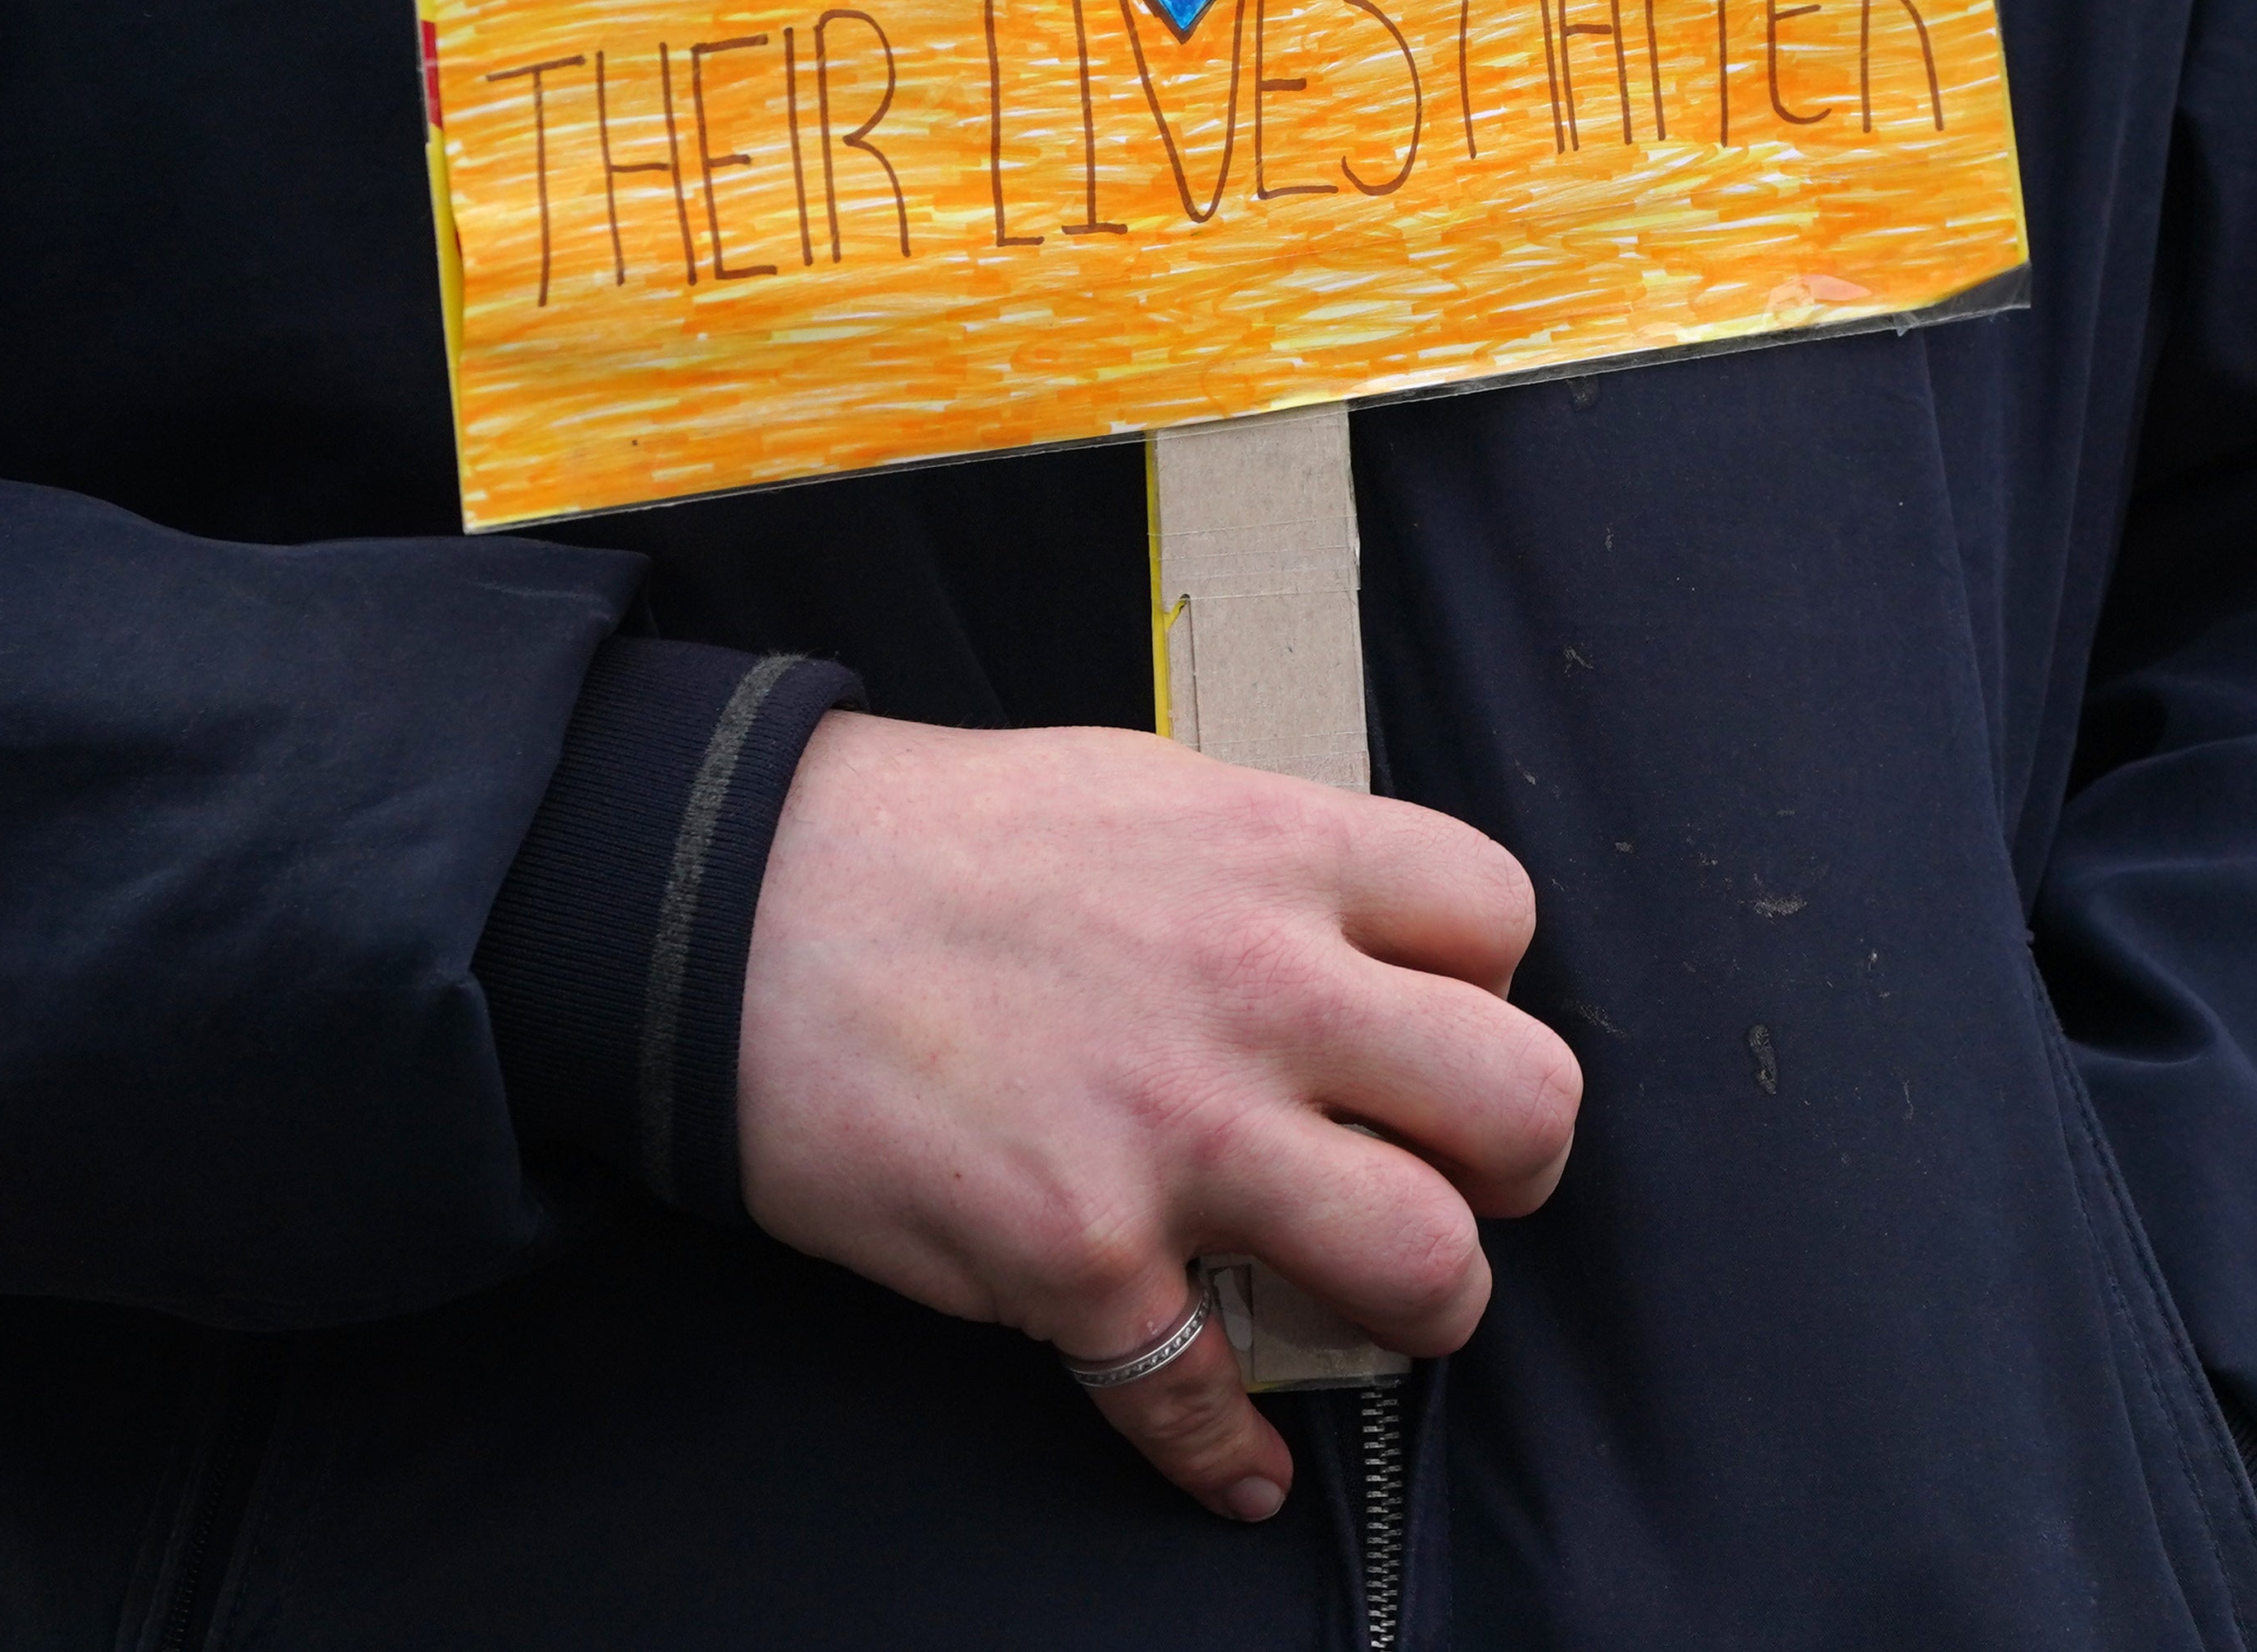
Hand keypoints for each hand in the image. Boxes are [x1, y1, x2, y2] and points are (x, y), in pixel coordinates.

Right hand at [736, 713, 1579, 1518]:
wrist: (734, 903)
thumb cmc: (940, 839)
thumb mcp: (1150, 790)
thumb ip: (1275, 871)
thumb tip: (1365, 950)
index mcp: (1282, 856)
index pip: (1500, 922)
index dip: (1487, 988)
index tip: (1438, 1027)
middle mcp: (1260, 992)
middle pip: (1522, 1101)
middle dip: (1515, 1163)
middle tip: (1458, 1177)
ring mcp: (1174, 1134)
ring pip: (1426, 1261)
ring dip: (1423, 1304)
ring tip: (1376, 1300)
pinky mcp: (1077, 1257)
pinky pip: (1203, 1397)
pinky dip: (1226, 1455)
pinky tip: (1236, 1465)